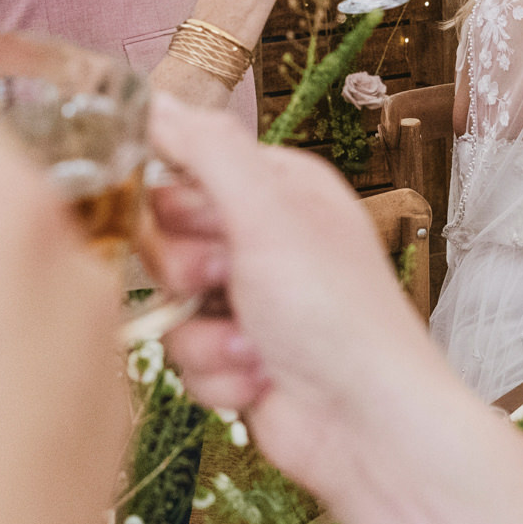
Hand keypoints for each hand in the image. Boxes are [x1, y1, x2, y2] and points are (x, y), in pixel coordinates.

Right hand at [150, 96, 450, 496]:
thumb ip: (206, 149)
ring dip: (202, 331)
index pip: (185, 162)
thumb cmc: (337, 315)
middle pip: (163, 234)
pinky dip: (215, 373)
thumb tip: (156, 99)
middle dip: (183, 269)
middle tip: (224, 280)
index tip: (176, 215)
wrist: (366, 425)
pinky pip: (183, 354)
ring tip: (254, 341)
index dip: (168, 195)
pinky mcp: (237, 355)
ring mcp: (250, 299)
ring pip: (167, 302)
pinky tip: (259, 380)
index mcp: (280, 187)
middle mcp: (265, 236)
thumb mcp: (268, 212)